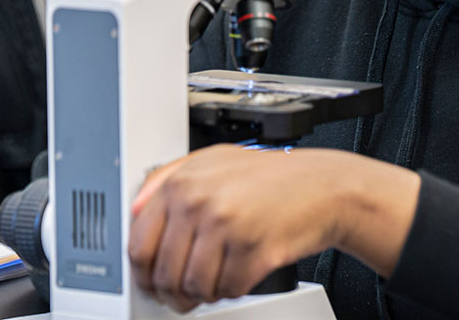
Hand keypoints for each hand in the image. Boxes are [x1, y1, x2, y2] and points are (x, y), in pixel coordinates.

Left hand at [127, 145, 418, 312]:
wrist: (324, 187)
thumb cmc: (270, 177)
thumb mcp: (210, 161)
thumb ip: (166, 179)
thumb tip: (134, 209)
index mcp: (181, 184)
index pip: (139, 244)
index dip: (142, 274)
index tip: (149, 283)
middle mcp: (199, 203)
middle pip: (164, 273)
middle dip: (170, 293)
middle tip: (180, 297)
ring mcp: (226, 227)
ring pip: (195, 287)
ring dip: (204, 294)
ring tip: (215, 282)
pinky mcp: (254, 250)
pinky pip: (228, 290)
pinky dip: (232, 290)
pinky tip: (239, 275)